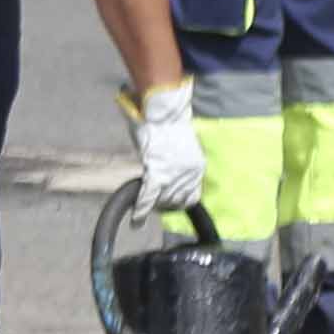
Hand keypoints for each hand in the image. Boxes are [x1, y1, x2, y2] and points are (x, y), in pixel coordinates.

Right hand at [125, 83, 210, 215]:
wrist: (163, 112)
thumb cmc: (168, 123)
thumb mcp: (180, 145)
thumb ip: (176, 161)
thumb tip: (167, 170)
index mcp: (197, 166)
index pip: (192, 196)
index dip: (179, 203)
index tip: (169, 205)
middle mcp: (189, 174)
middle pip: (177, 201)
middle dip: (164, 206)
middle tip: (153, 207)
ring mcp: (174, 175)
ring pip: (163, 202)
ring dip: (153, 207)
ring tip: (144, 209)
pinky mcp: (157, 173)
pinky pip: (148, 197)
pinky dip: (141, 210)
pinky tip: (136, 221)